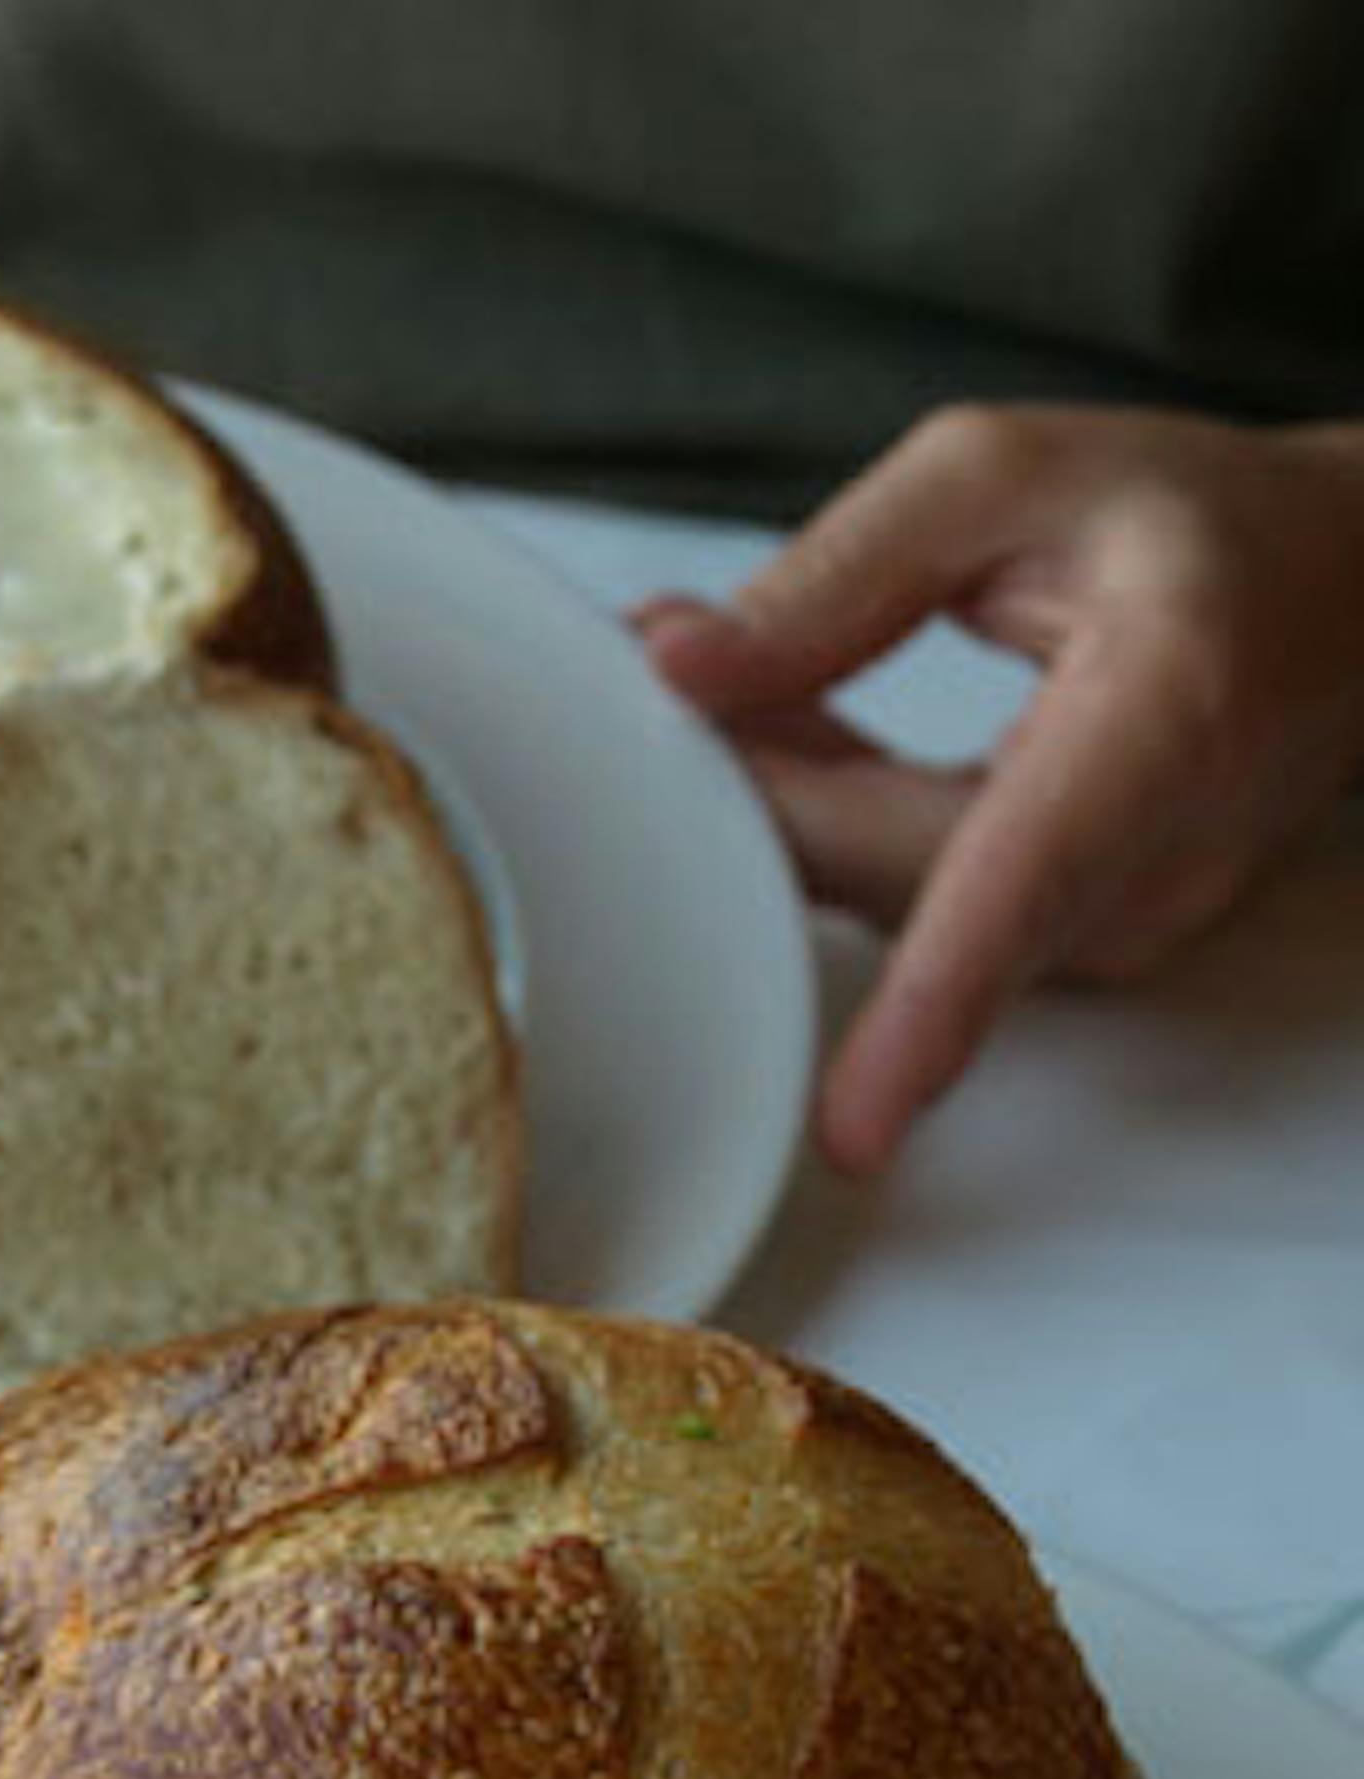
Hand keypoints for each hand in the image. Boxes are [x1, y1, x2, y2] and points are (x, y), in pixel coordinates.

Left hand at [636, 406, 1363, 1171]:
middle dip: (752, 804)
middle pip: (894, 888)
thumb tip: (678, 669)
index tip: (858, 1125)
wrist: (1349, 596)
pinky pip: (905, 909)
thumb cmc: (1198, 526)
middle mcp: (1148, 859)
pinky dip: (828, 828)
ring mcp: (1114, 925)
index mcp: (1159, 724)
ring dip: (781, 811)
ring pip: (885, 905)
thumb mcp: (1011, 474)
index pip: (1025, 885)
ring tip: (733, 683)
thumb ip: (842, 573)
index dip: (931, 1007)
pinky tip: (782, 733)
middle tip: (662, 676)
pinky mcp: (1068, 947)